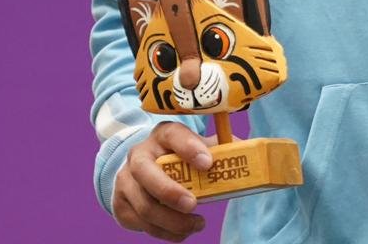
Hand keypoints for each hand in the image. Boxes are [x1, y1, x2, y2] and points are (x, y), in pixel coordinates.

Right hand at [113, 121, 212, 240]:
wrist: (144, 167)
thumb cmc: (179, 156)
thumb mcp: (197, 146)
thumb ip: (218, 148)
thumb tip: (247, 152)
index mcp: (163, 135)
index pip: (173, 134)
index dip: (189, 148)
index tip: (208, 163)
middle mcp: (139, 154)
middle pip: (146, 172)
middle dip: (169, 192)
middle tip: (194, 205)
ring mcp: (125, 180)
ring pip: (143, 205)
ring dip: (172, 221)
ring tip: (198, 224)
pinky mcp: (120, 203)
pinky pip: (141, 223)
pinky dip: (164, 232)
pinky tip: (182, 231)